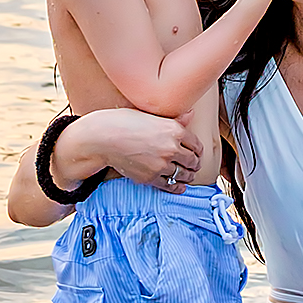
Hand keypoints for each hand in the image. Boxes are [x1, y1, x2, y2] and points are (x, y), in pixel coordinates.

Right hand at [59, 107, 201, 187]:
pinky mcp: (150, 178)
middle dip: (195, 164)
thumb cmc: (124, 122)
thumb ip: (174, 119)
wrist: (103, 138)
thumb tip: (190, 114)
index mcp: (174, 130)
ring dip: (187, 176)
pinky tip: (179, 186)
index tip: (197, 153)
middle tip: (194, 165)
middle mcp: (171, 148)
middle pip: (193, 161)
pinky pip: (170, 186)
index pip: (196, 144)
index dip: (198, 151)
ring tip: (188, 175)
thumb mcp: (151, 115)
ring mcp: (161, 164)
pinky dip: (177, 187)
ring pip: (183, 175)